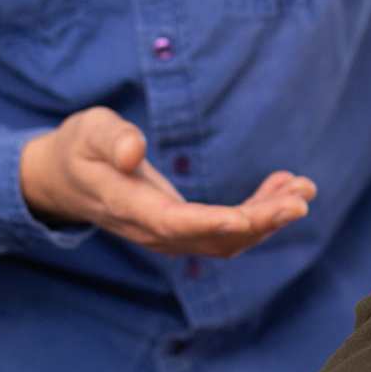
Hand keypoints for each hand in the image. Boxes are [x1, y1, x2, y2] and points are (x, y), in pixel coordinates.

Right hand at [19, 107, 315, 256]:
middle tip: (300, 199)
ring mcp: (170, 236)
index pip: (171, 222)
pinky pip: (228, 232)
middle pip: (211, 238)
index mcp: (127, 206)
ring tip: (303, 188)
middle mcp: (152, 230)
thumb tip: (133, 152)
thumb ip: (111, 139)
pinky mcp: (184, 231)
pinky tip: (283, 185)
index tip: (246, 217)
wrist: (68, 180)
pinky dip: (259, 213)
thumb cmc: (80, 148)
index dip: (209, 223)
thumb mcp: (88, 131)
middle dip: (259, 221)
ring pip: (227, 240)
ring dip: (268, 219)